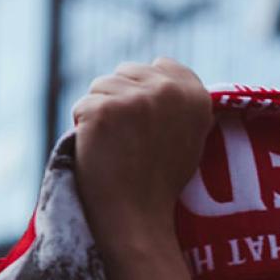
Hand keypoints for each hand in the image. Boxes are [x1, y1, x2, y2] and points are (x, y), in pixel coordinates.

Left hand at [73, 58, 213, 243]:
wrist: (138, 215)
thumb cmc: (161, 180)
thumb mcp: (189, 135)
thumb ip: (178, 101)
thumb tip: (158, 67)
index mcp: (197, 97)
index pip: (163, 65)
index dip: (148, 87)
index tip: (148, 118)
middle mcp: (170, 91)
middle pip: (128, 71)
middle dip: (122, 97)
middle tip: (130, 138)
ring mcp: (136, 98)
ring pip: (101, 85)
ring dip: (101, 112)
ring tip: (118, 146)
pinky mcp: (104, 109)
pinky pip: (82, 106)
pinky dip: (83, 127)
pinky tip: (102, 150)